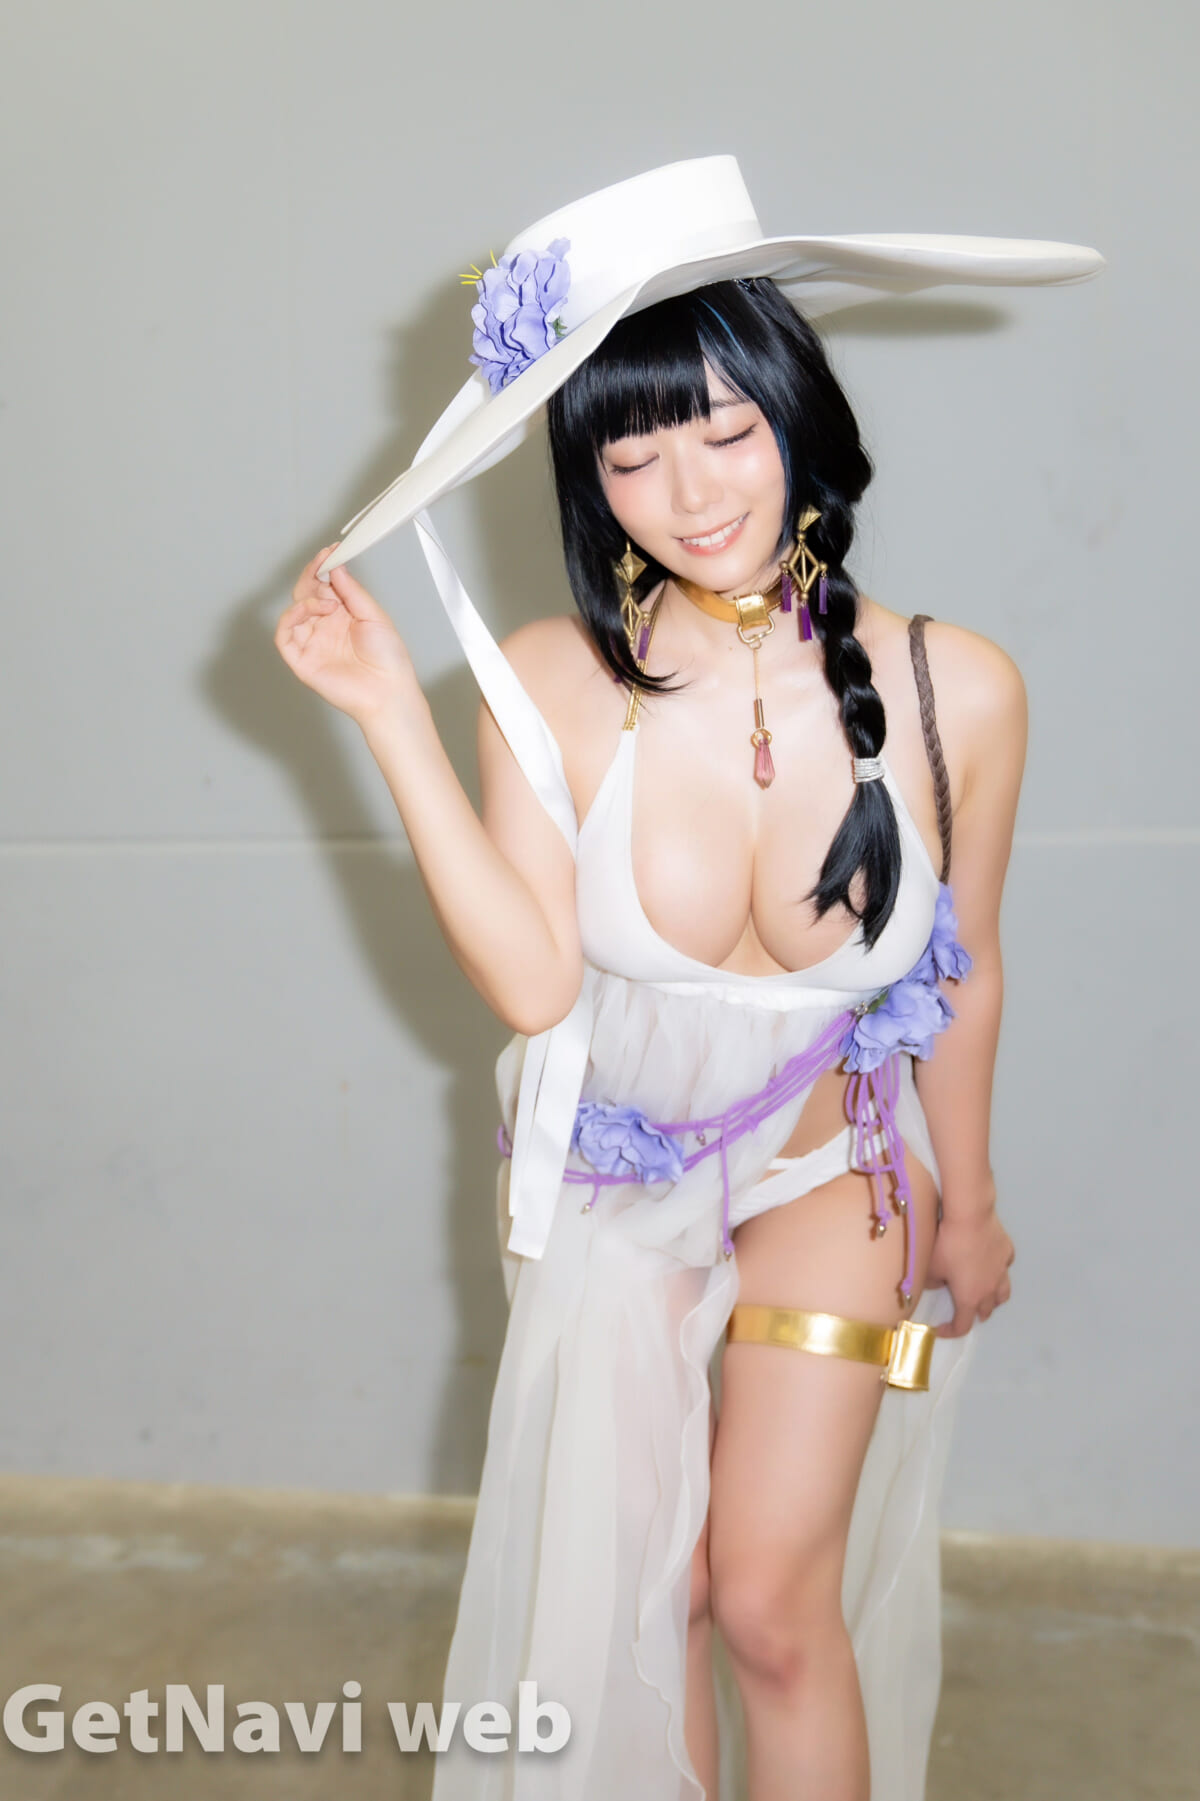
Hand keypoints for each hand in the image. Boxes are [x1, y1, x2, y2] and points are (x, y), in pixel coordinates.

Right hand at [275, 544, 421, 730]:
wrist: (388, 691)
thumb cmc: (388, 660)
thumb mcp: (374, 615)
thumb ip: (352, 591)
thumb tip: (336, 567)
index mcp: (344, 615)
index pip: (325, 586)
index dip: (324, 567)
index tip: (329, 551)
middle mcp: (325, 627)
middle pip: (307, 594)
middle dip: (313, 576)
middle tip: (323, 563)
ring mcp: (312, 643)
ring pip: (294, 611)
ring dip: (307, 598)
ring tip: (329, 602)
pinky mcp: (301, 660)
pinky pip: (284, 635)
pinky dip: (291, 617)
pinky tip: (308, 610)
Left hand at [924, 1205, 1014, 1338]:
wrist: (971, 1216)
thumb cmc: (947, 1244)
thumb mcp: (930, 1266)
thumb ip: (930, 1282)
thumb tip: (934, 1284)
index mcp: (970, 1298)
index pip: (962, 1326)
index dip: (950, 1331)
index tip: (939, 1329)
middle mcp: (990, 1289)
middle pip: (986, 1312)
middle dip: (974, 1314)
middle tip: (963, 1309)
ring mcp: (1002, 1271)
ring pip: (1003, 1294)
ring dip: (993, 1299)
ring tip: (985, 1294)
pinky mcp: (1008, 1252)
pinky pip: (1005, 1267)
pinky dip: (998, 1270)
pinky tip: (990, 1262)